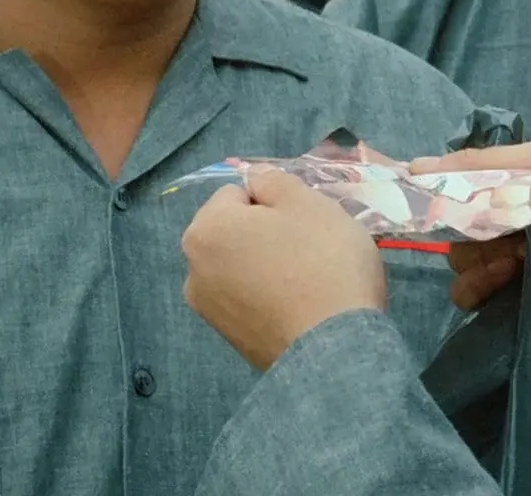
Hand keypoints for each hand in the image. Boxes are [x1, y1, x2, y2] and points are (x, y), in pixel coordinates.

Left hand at [182, 169, 386, 370]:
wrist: (336, 348)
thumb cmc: (322, 262)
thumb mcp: (307, 203)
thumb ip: (275, 181)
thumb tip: (256, 181)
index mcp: (205, 230)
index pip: (237, 194)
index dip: (274, 202)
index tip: (303, 222)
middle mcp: (194, 270)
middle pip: (235, 232)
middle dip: (266, 233)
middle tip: (308, 249)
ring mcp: (209, 311)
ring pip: (242, 266)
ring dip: (266, 265)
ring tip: (307, 280)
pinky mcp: (231, 340)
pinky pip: (249, 299)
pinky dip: (268, 296)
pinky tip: (299, 306)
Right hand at [411, 142, 530, 325]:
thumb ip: (481, 168)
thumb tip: (415, 168)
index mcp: (509, 179)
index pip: (452, 178)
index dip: (431, 184)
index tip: (409, 190)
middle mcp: (501, 216)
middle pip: (449, 220)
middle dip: (463, 224)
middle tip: (492, 226)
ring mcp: (504, 257)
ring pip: (456, 257)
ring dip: (477, 257)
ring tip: (513, 257)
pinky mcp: (509, 294)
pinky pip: (467, 291)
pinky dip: (480, 285)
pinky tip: (508, 279)